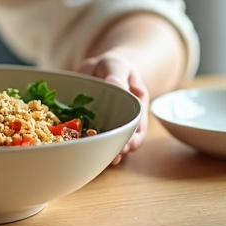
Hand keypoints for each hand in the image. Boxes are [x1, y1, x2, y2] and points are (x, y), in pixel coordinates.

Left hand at [76, 51, 148, 165]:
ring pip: (112, 141)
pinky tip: (87, 152)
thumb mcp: (116, 66)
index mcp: (136, 105)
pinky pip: (93, 138)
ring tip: (104, 159)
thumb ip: (116, 76)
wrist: (97, 68)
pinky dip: (91, 145)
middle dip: (122, 149)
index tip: (129, 145)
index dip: (135, 137)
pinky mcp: (93, 126)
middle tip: (115, 156)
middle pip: (127, 137)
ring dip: (109, 151)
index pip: (139, 123)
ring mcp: (109, 124)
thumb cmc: (112, 66)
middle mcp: (125, 118)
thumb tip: (116, 85)